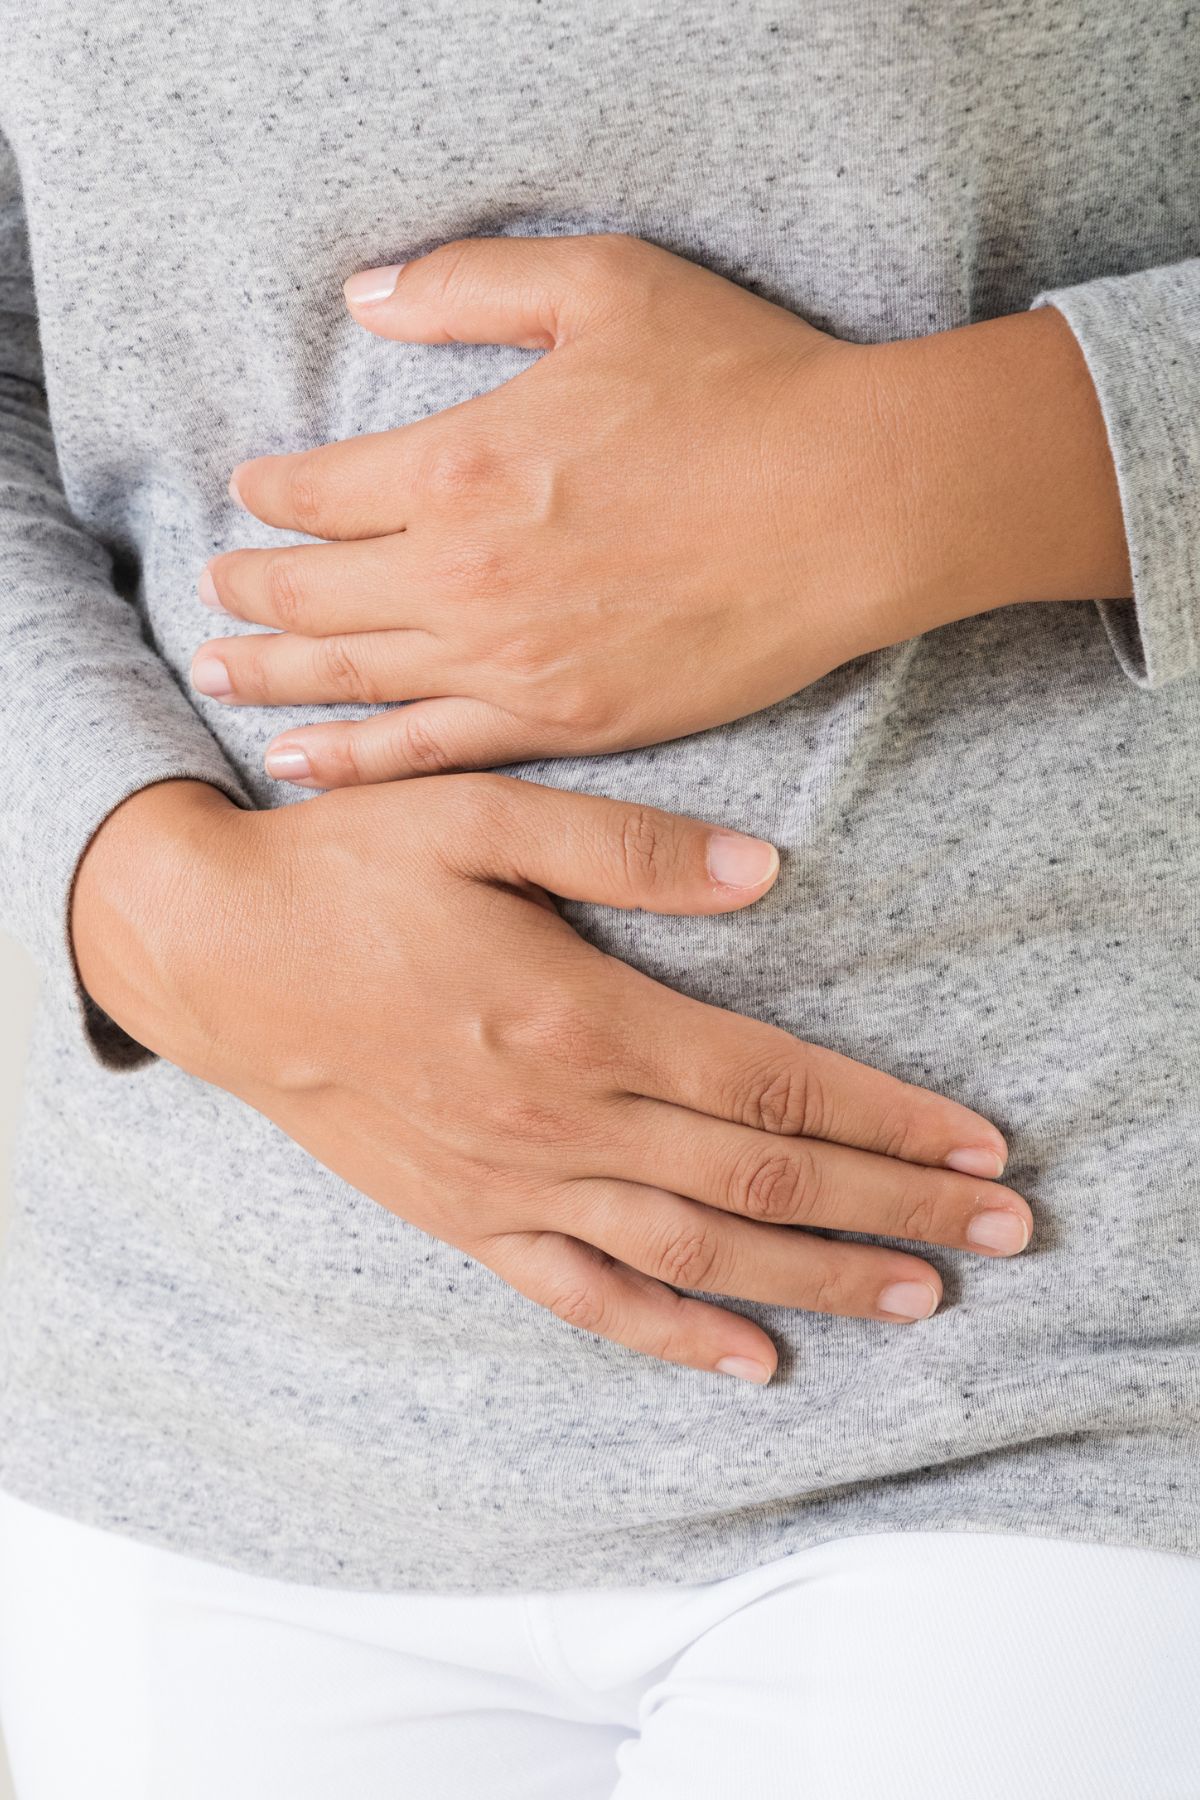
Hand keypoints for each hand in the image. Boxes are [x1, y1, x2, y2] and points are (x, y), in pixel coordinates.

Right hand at [71, 775, 1027, 1380]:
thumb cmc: (347, 873)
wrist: (211, 955)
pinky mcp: (466, 1221)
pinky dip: (674, 1336)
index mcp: (579, 1017)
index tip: (977, 1143)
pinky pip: (585, 1297)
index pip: (773, 1086)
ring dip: (818, 1281)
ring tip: (921, 1297)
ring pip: (697, 1253)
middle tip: (1004, 1231)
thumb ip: (627, 847)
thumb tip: (766, 874)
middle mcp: (560, 1121)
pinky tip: (752, 1363)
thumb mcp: (479, 814)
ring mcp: (511, 1185)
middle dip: (894, 1206)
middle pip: (762, 1181)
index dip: (886, 1118)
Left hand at [190, 235, 1129, 789]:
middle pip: (314, 589)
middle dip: (251, 584)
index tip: (251, 491)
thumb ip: (467, 286)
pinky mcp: (563, 722)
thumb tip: (363, 294)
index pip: (320, 489)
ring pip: (352, 677)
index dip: (271, 491)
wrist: (852, 505)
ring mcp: (509, 660)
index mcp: (460, 461)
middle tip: (214, 584)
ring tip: (218, 672)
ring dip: (273, 674)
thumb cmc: (742, 385)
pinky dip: (354, 761)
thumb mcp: (603, 285)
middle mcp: (462, 573)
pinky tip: (301, 762)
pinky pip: (428, 751)